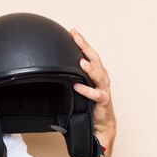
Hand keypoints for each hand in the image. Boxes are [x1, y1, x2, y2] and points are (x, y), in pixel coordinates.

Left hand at [70, 29, 115, 146]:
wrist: (100, 125)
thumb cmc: (90, 105)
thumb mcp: (79, 88)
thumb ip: (71, 78)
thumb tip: (52, 70)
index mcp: (97, 74)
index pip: (90, 54)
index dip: (82, 43)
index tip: (73, 32)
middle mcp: (102, 79)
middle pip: (95, 59)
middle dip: (85, 47)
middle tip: (76, 37)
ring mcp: (104, 90)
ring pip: (98, 75)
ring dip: (89, 68)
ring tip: (81, 61)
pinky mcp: (103, 102)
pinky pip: (95, 95)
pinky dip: (86, 90)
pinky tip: (77, 86)